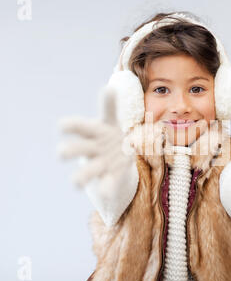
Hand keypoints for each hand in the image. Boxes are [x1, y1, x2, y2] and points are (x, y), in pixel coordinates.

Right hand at [57, 87, 138, 225]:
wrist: (119, 157)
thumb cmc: (110, 134)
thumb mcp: (111, 120)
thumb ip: (109, 106)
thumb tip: (109, 88)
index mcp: (93, 132)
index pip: (80, 127)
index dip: (70, 126)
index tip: (61, 126)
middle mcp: (92, 148)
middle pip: (78, 149)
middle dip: (69, 151)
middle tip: (61, 153)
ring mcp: (100, 164)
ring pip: (86, 172)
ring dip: (80, 177)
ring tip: (75, 183)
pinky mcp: (110, 176)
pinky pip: (107, 184)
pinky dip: (106, 189)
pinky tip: (105, 192)